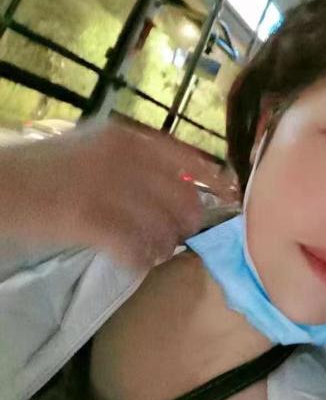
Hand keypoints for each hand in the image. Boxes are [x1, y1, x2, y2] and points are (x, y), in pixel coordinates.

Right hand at [0, 118, 230, 270]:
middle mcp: (124, 157)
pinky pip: (135, 248)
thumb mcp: (93, 145)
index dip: (213, 179)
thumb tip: (181, 181)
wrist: (0, 185)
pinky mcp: (90, 219)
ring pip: (162, 226)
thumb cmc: (45, 168)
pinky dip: (140, 260)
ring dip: (164, 245)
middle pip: (181, 197)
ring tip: (154, 251)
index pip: (186, 156)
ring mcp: (108, 187)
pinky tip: (135, 262)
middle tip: (181, 235)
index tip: (229, 196)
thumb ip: (135, 157)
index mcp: (125, 136)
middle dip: (188, 223)